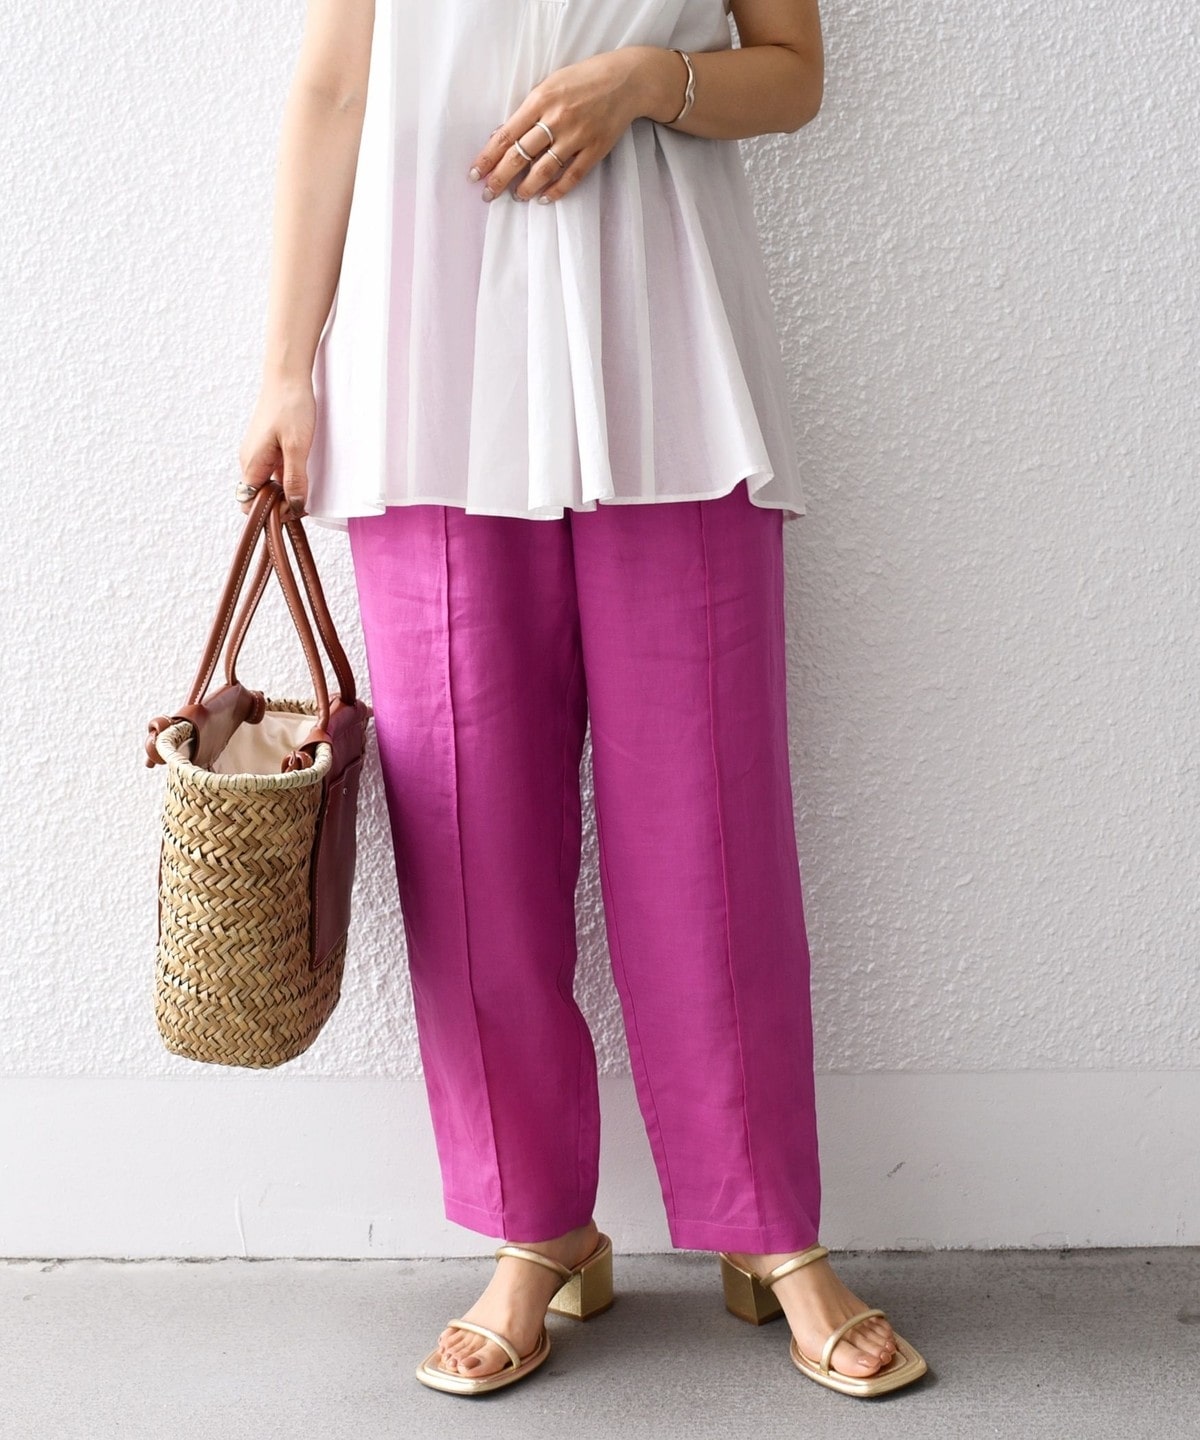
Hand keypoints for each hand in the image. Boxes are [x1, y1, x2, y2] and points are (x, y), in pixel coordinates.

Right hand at [237, 375, 315, 516]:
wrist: (288, 376)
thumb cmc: (291, 407)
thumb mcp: (297, 446)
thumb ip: (295, 479)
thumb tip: (294, 506)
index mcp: (252, 463)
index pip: (249, 504)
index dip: (270, 513)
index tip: (294, 510)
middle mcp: (250, 460)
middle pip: (258, 497)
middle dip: (279, 505)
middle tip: (304, 502)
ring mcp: (257, 453)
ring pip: (267, 484)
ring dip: (284, 491)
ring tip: (305, 488)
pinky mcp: (266, 446)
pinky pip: (273, 471)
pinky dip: (285, 478)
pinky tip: (302, 473)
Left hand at [468, 46, 658, 204]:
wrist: (626, 80)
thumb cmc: (584, 79)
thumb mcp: (551, 84)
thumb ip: (529, 109)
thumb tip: (504, 135)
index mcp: (541, 100)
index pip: (506, 135)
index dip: (488, 157)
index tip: (475, 173)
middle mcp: (556, 119)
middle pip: (520, 156)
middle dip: (500, 178)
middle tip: (488, 194)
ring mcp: (576, 136)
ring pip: (543, 170)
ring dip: (526, 187)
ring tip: (516, 197)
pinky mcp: (595, 149)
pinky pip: (571, 176)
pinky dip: (556, 191)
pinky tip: (543, 199)